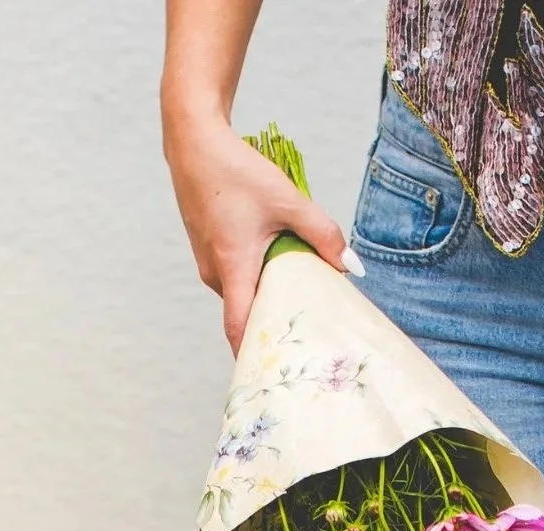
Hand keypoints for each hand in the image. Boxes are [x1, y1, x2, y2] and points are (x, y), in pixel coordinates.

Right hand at [164, 114, 359, 351]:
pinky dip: (255, 279)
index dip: (256, 356)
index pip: (240, 328)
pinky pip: (235, 277)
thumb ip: (323, 234)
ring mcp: (207, 264)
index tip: (274, 377)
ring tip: (300, 299)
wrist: (193, 140)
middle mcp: (215, 273)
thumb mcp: (288, 199)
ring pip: (242, 293)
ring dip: (267, 296)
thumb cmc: (237, 169)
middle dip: (275, 324)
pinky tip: (278, 268)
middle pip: (248, 312)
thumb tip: (351, 267)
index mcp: (233, 267)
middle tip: (309, 338)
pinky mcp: (207, 251)